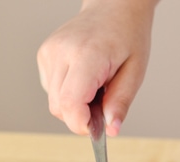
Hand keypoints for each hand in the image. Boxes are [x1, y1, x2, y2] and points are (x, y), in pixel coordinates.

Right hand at [36, 0, 156, 135]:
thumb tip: (111, 131)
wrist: (113, 7)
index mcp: (86, 55)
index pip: (70, 102)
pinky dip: (69, 94)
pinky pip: (52, 90)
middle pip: (59, 107)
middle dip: (82, 118)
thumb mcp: (135, 72)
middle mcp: (61, 52)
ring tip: (98, 88)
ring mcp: (49, 52)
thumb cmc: (128, 36)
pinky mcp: (44, 55)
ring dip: (76, 106)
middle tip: (105, 107)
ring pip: (54, 101)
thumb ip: (120, 103)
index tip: (96, 131)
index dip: (81, 124)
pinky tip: (85, 80)